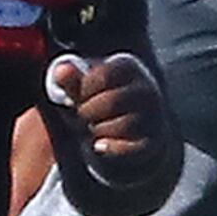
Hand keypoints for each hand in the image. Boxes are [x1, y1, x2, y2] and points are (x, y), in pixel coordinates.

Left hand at [45, 53, 166, 180]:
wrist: (125, 130)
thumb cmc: (98, 101)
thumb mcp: (83, 89)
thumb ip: (71, 80)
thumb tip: (61, 70)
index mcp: (127, 67)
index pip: (103, 75)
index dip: (84, 89)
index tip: (79, 95)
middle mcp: (145, 88)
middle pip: (112, 101)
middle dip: (88, 112)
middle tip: (82, 115)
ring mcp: (153, 114)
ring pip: (124, 125)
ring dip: (99, 130)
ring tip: (93, 128)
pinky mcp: (155, 140)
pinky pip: (134, 147)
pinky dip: (111, 148)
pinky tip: (99, 145)